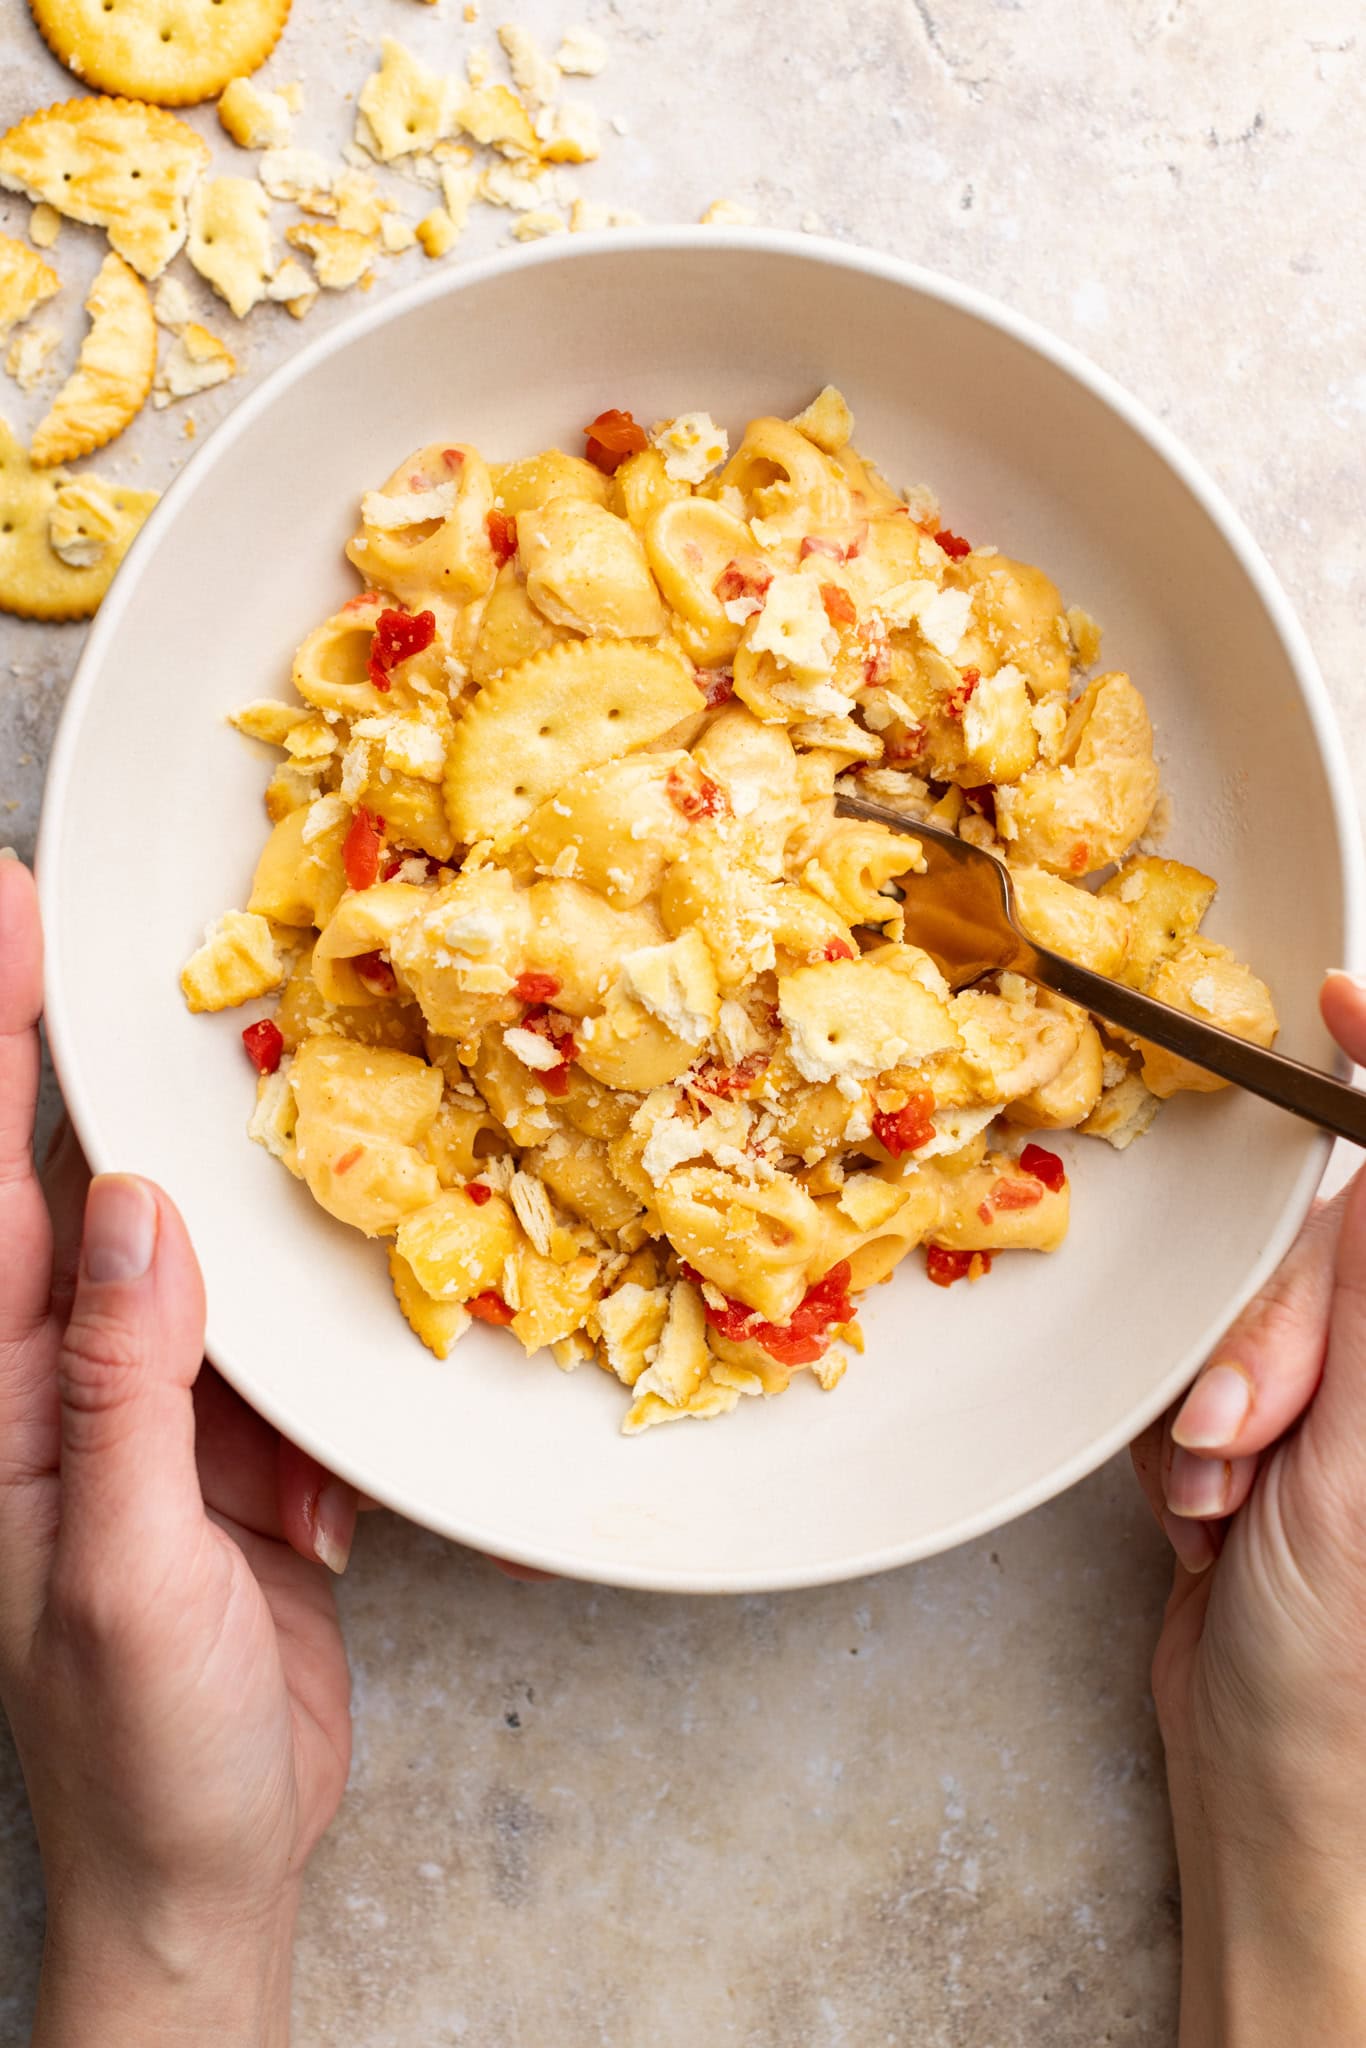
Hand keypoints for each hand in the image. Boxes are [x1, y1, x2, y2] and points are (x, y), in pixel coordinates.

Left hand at [0, 858, 356, 2046]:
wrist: (214, 1863)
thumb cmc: (136, 1742)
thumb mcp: (119, 1564)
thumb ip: (123, 1386)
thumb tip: (135, 1210)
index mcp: (6, 1399)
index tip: (13, 919)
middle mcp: (72, 1377)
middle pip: (83, 1185)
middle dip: (89, 1055)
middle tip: (89, 916)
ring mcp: (162, 1404)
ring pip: (197, 1247)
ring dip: (230, 1165)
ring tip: (265, 1046)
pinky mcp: (243, 1440)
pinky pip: (278, 1334)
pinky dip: (311, 1302)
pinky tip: (334, 1265)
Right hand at [1132, 971, 1365, 2045]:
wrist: (1276, 1812)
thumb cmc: (1347, 1681)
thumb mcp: (1361, 1479)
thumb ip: (1361, 1313)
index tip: (1339, 999)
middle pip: (1319, 1249)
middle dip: (1260, 1338)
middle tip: (1241, 1437)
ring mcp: (1340, 1410)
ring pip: (1243, 1311)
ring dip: (1209, 1399)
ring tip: (1218, 1505)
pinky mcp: (1271, 1443)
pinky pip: (1197, 1374)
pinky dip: (1175, 1437)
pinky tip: (1200, 1520)